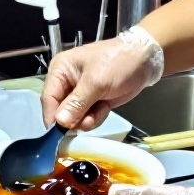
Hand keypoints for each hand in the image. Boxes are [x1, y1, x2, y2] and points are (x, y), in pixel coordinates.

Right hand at [41, 26, 164, 129]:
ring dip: (87, 119)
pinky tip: (105, 108)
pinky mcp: (92, 102)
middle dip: (74, 118)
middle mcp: (66, 83)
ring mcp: (80, 94)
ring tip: (100, 108)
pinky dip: (96, 117)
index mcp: (61, 70)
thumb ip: (76, 103)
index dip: (52, 117)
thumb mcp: (96, 82)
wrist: (145, 60)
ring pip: (74, 118)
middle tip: (88, 118)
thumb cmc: (118, 62)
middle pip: (60, 111)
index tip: (58, 134)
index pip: (48, 98)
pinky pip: (87, 118)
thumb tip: (59, 122)